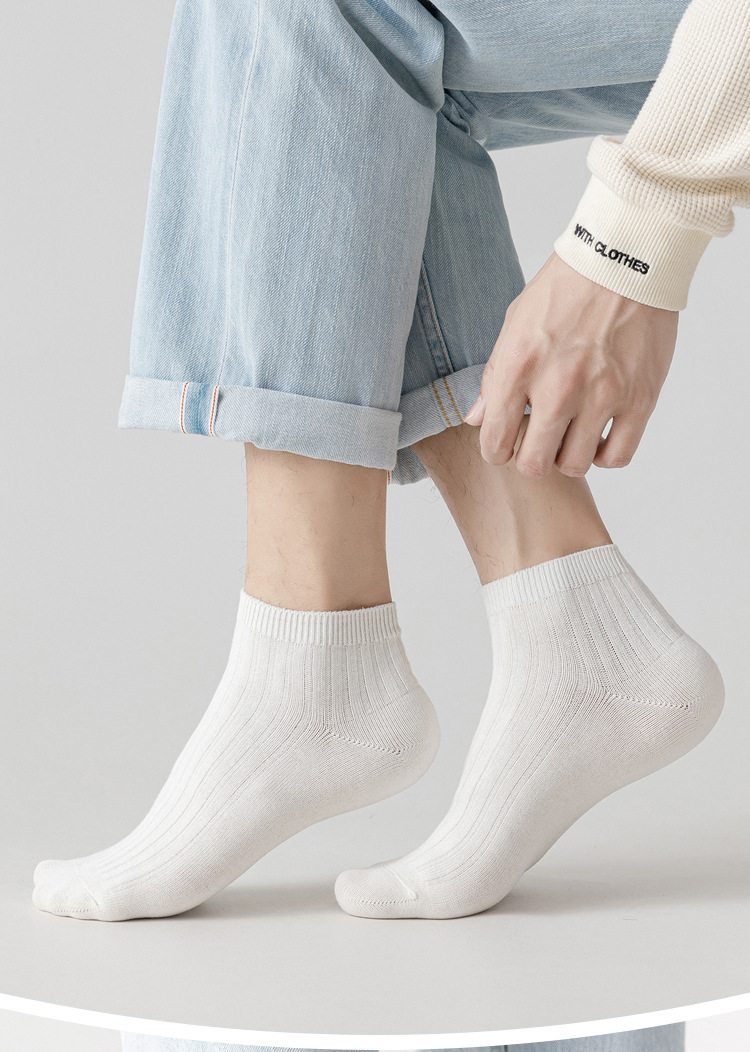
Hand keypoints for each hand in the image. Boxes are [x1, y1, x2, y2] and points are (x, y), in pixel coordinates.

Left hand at [464, 252, 678, 477]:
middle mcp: (558, 388)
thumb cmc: (566, 289)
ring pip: (575, 465)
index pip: (495, 443)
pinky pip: (617, 456)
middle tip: (539, 441)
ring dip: (569, 456)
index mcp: (519, 368)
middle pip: (535, 464)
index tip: (506, 444)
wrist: (626, 259)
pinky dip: (605, 453)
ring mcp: (601, 396)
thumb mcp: (514, 324)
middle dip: (531, 459)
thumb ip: (494, 378)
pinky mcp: (639, 399)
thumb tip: (477, 419)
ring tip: (571, 434)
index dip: (497, 451)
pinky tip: (600, 435)